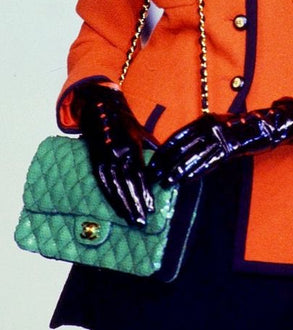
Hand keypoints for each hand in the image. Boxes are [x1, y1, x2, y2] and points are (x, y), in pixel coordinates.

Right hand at [74, 83, 156, 225]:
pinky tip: (117, 209)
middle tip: (142, 222)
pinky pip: (103, 184)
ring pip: (115, 188)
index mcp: (131, 147)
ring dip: (123, 205)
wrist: (99, 108)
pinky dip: (110, 198)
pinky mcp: (95, 162)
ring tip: (132, 220)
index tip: (151, 208)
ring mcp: (104, 159)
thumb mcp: (140, 134)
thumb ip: (148, 152)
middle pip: (128, 185)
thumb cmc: (124, 122)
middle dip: (135, 204)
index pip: (140, 175)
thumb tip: (160, 170)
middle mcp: (117, 155)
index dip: (145, 193)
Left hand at [148, 98, 292, 186]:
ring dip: (178, 170)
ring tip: (165, 182)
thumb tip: (182, 153)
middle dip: (165, 162)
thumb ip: (202, 138)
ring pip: (193, 155)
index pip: (177, 136)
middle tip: (151, 176)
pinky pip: (210, 161)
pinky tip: (186, 180)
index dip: (163, 151)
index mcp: (205, 120)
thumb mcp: (220, 129)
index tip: (150, 164)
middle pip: (181, 146)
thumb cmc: (243, 129)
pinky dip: (196, 171)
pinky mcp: (231, 146)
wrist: (271, 125)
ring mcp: (220, 136)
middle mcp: (209, 125)